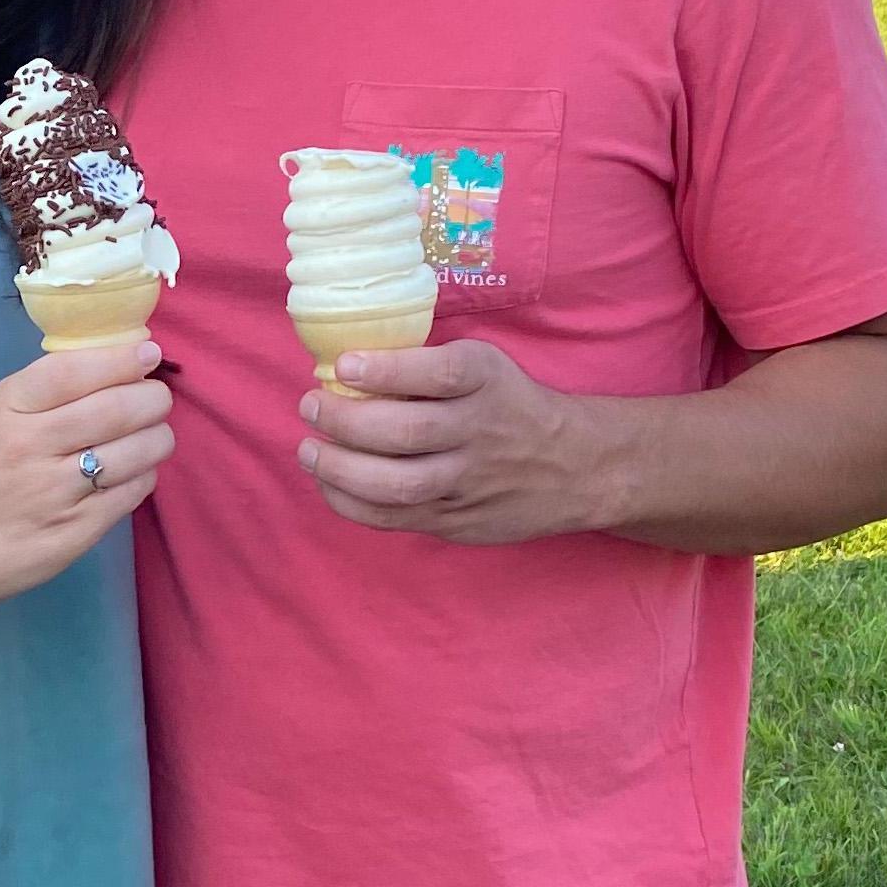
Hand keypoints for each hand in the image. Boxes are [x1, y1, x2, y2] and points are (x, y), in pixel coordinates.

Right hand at [0, 334, 175, 605]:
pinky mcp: (78, 528)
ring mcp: (56, 491)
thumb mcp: (0, 413)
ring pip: (135, 452)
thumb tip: (121, 358)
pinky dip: (146, 473)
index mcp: (10, 408)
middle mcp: (32, 446)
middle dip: (153, 398)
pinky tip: (136, 470)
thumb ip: (50, 386)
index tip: (148, 354)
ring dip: (158, 437)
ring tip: (154, 435)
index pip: (72, 372)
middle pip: (115, 410)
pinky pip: (133, 491)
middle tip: (157, 399)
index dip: (119, 359)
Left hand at [297, 335, 614, 543]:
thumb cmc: (510, 405)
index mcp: (488, 382)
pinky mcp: (459, 521)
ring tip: (309, 451)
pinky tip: (330, 484)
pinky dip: (351, 503)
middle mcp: (481, 431)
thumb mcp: (486, 368)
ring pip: (397, 484)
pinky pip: (396, 519)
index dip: (387, 370)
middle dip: (345, 421)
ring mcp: (470, 482)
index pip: (439, 374)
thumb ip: (428, 368)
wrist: (577, 467)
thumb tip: (344, 364)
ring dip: (339, 469)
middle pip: (407, 432)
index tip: (344, 365)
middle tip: (310, 406)